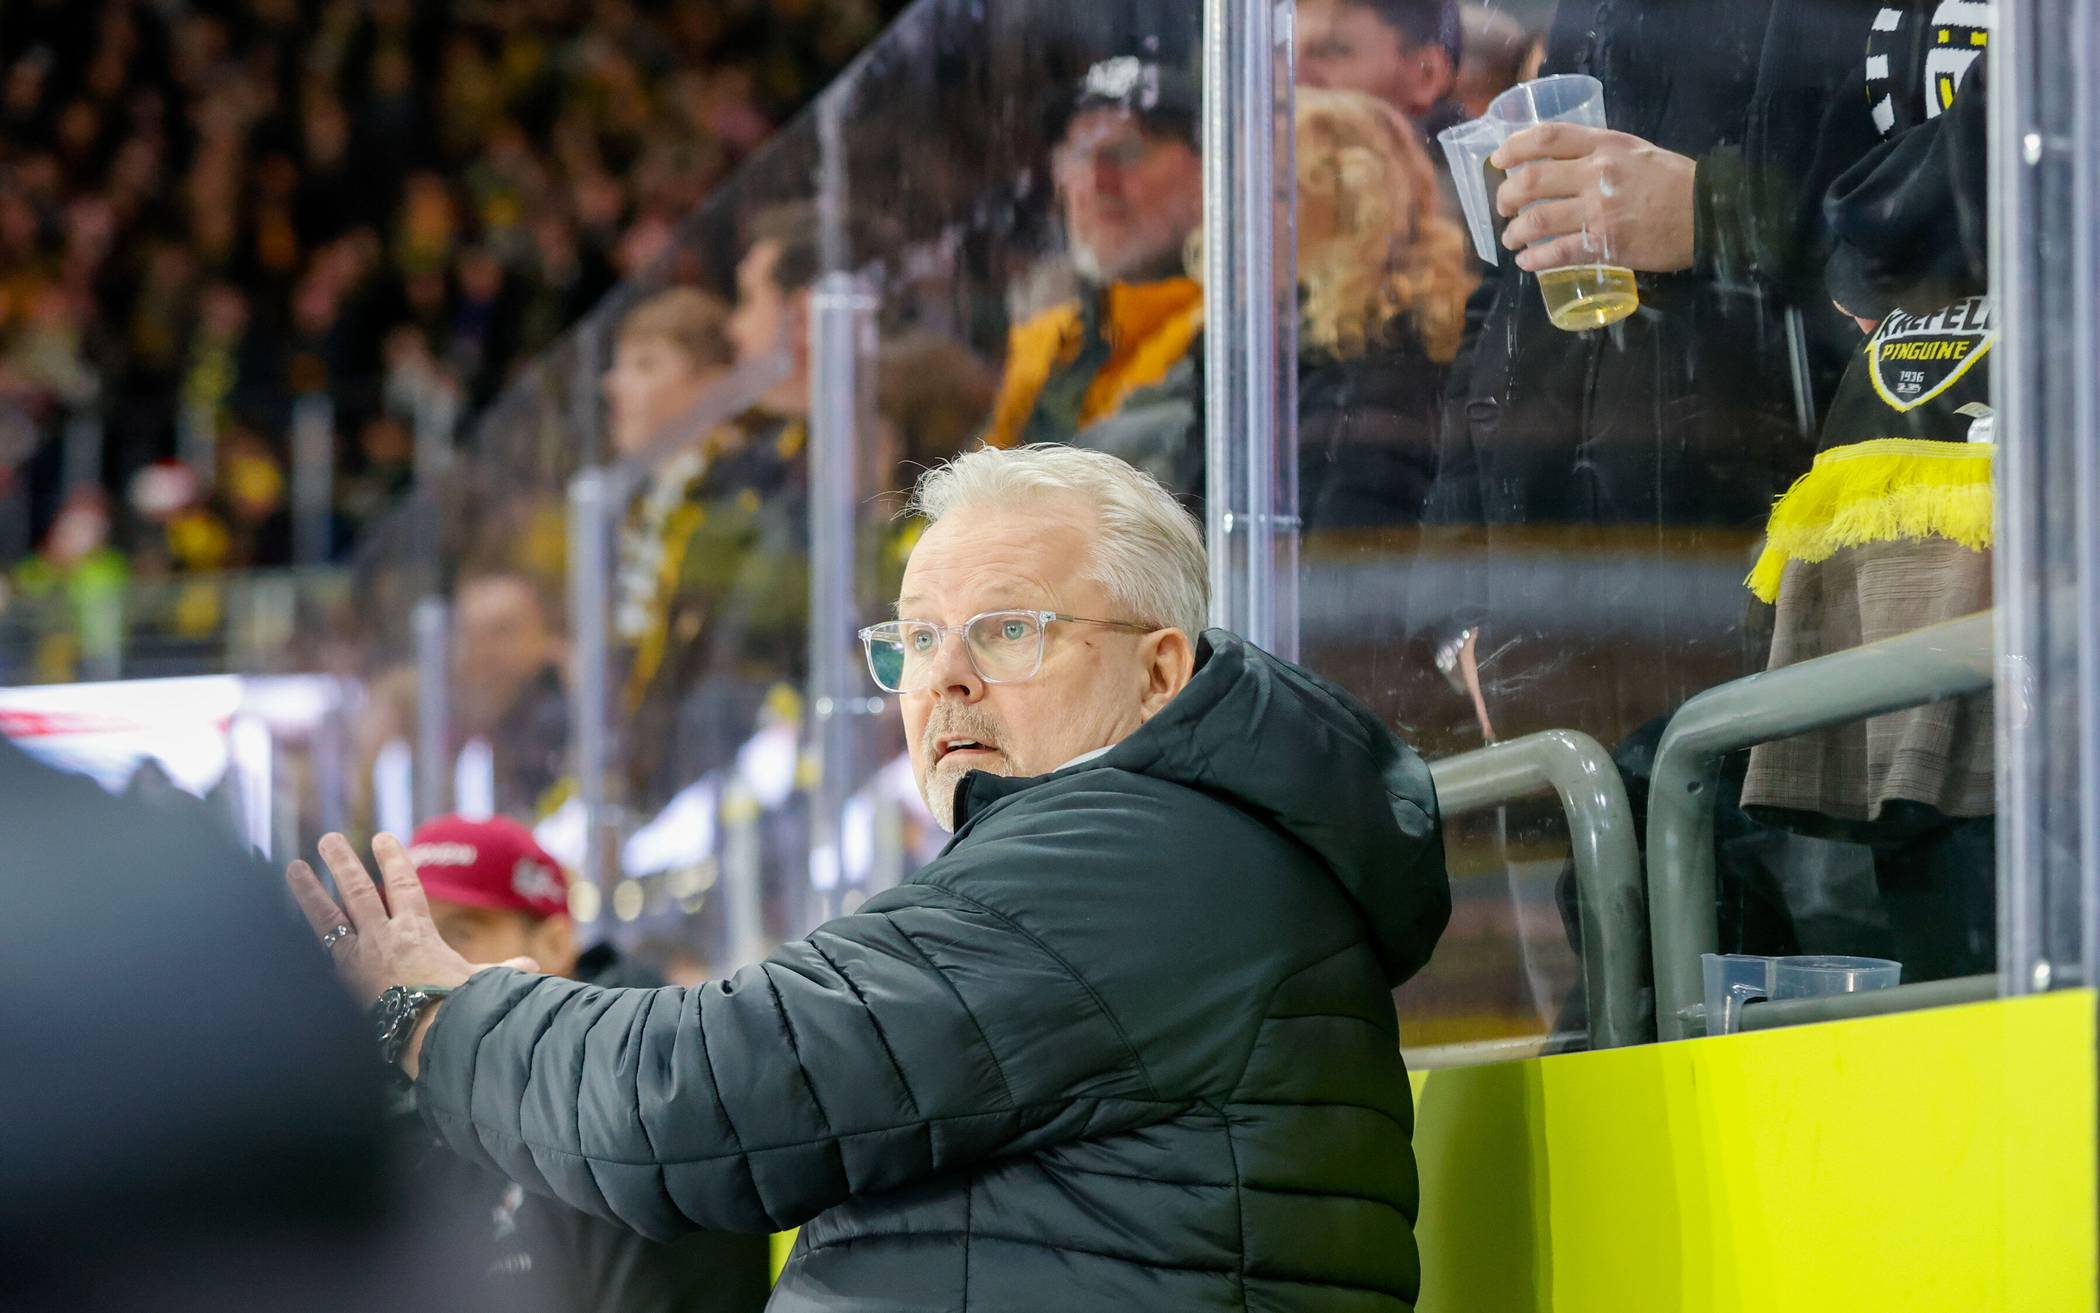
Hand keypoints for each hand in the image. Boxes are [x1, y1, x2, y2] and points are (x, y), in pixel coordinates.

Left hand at [287, 833, 534, 1073]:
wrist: (430, 1034)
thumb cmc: (462, 1008)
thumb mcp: (484, 984)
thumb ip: (503, 971)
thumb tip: (532, 968)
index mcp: (418, 932)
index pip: (403, 885)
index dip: (393, 859)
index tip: (382, 838)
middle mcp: (384, 938)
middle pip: (358, 890)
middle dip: (342, 862)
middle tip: (328, 840)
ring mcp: (358, 959)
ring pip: (329, 915)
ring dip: (309, 890)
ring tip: (293, 867)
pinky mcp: (342, 983)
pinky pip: (318, 953)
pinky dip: (298, 940)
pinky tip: (279, 929)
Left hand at [1493, 123, 1696, 273]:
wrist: (1711, 214)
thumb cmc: (1676, 182)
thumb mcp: (1637, 151)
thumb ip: (1600, 153)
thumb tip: (1561, 161)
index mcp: (1606, 144)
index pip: (1548, 137)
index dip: (1514, 147)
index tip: (1499, 159)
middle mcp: (1597, 173)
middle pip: (1531, 179)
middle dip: (1506, 196)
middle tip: (1504, 208)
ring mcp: (1599, 211)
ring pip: (1536, 219)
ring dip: (1514, 232)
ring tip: (1512, 239)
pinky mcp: (1605, 245)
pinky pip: (1556, 252)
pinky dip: (1534, 259)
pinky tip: (1527, 262)